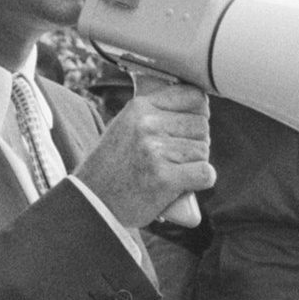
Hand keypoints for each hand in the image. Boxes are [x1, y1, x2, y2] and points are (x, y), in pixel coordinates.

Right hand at [74, 80, 213, 227]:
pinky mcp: (164, 178)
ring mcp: (155, 151)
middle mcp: (147, 125)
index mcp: (140, 107)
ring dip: (195, 163)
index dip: (198, 113)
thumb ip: (155, 112)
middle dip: (195, 142)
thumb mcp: (126, 125)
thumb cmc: (114, 165)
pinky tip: (185, 184)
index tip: (190, 127)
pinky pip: (205, 173)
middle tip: (175, 157)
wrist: (93, 203)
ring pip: (203, 150)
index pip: (193, 97)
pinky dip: (201, 180)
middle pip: (201, 125)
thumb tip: (200, 102)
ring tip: (172, 171)